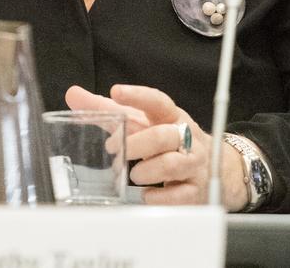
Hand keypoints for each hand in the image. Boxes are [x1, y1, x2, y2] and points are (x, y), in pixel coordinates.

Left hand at [66, 84, 247, 209]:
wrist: (216, 166)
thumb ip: (106, 110)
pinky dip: (157, 197)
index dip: (137, 95)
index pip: (156, 101)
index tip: (116, 92)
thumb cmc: (166, 139)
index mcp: (170, 115)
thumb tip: (73, 94)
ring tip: (133, 174)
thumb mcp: (140, 121)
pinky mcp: (195, 190)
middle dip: (135, 143)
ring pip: (171, 164)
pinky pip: (178, 196)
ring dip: (145, 171)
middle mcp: (185, 136)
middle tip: (114, 149)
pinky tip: (146, 195)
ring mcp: (193, 163)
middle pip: (163, 135)